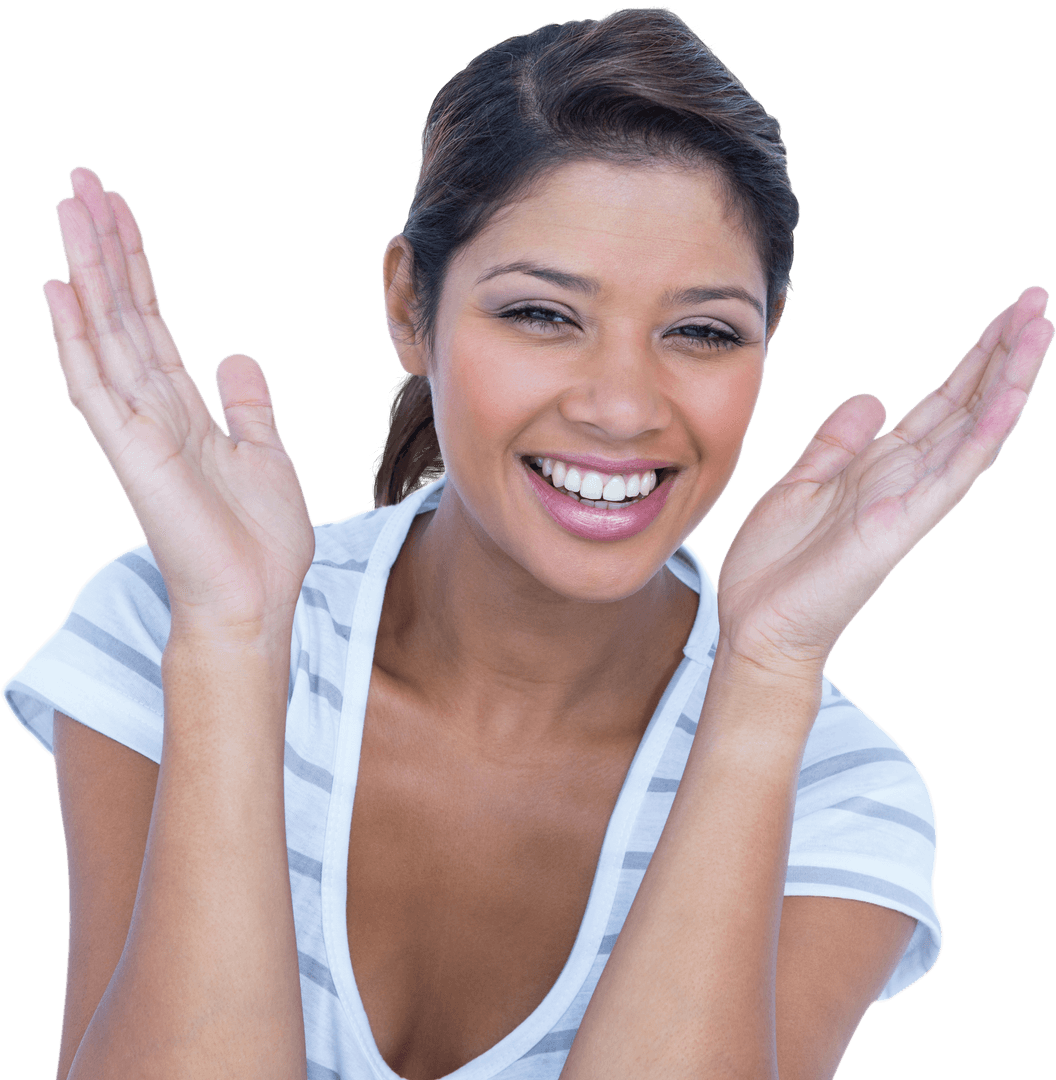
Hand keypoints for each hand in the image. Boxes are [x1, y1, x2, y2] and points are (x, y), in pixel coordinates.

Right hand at [43, 167, 314, 641]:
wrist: (254, 600)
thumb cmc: (258, 542)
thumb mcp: (266, 455)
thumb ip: (247, 405)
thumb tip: (236, 355)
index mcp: (184, 410)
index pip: (152, 324)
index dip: (137, 267)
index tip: (121, 211)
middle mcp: (153, 411)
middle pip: (121, 314)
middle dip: (104, 247)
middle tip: (81, 182)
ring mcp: (137, 431)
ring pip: (104, 333)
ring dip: (88, 270)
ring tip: (70, 208)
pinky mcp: (132, 454)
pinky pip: (96, 387)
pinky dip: (78, 339)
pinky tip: (63, 291)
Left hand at [716, 286, 1051, 673]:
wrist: (758, 626)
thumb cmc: (777, 566)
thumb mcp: (801, 484)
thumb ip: (836, 443)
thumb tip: (874, 397)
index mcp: (880, 467)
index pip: (939, 403)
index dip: (971, 359)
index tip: (1005, 315)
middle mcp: (903, 480)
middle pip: (965, 406)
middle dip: (1001, 354)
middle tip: (1038, 301)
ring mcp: (907, 503)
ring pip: (972, 432)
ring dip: (1007, 381)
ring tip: (1040, 329)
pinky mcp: (898, 528)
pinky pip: (950, 476)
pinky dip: (980, 437)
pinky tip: (1007, 399)